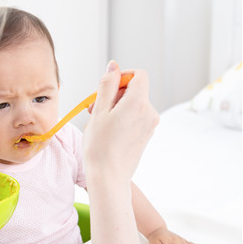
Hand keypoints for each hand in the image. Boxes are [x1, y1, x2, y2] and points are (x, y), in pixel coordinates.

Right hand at [83, 60, 158, 183]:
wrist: (109, 176)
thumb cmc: (100, 146)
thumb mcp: (99, 111)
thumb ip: (107, 85)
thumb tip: (114, 66)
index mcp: (138, 103)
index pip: (139, 75)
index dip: (122, 76)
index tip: (107, 87)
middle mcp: (149, 112)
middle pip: (134, 90)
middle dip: (114, 94)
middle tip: (94, 108)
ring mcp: (150, 125)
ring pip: (133, 104)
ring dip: (115, 107)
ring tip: (99, 122)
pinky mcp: (146, 135)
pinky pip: (135, 117)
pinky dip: (122, 118)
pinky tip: (107, 131)